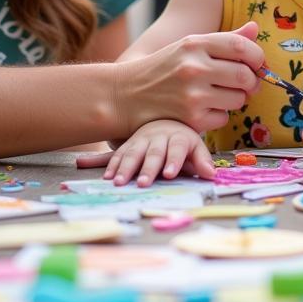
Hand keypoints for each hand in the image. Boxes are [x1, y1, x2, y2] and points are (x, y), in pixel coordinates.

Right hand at [75, 120, 214, 186]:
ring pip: (131, 153)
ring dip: (123, 167)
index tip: (170, 174)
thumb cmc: (181, 139)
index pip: (178, 147)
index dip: (175, 160)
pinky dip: (103, 162)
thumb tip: (212, 175)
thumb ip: (201, 160)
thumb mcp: (195, 146)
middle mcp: (157, 137)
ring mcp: (139, 141)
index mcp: (177, 136)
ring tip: (116, 182)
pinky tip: (90, 169)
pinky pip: (114, 154)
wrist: (160, 118)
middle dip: (147, 168)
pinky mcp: (126, 145)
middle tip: (143, 183)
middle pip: (153, 153)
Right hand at [118, 22, 262, 133]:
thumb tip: (255, 29)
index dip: (257, 57)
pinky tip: (204, 109)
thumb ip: (224, 40)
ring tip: (220, 95)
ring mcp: (192, 95)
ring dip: (236, 99)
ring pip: (238, 99)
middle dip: (252, 82)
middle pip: (245, 75)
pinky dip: (219, 115)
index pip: (242, 46)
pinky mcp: (190, 119)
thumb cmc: (163, 68)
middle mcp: (194, 67)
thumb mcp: (189, 46)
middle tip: (246, 84)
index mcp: (195, 43)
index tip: (257, 64)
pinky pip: (223, 118)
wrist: (125, 95)